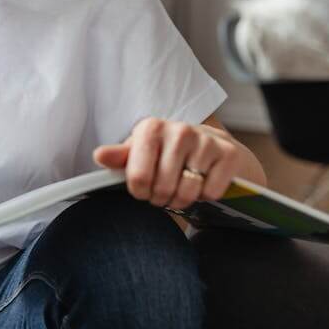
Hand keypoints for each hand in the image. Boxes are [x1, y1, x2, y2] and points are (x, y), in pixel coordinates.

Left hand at [92, 117, 241, 210]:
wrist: (212, 146)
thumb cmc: (167, 152)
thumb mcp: (140, 152)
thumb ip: (120, 157)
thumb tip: (99, 155)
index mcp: (150, 128)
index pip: (138, 178)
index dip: (140, 192)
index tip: (143, 189)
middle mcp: (179, 130)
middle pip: (162, 188)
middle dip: (161, 198)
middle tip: (164, 192)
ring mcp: (206, 140)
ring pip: (187, 192)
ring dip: (182, 200)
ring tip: (180, 189)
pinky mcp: (229, 153)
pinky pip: (211, 192)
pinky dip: (206, 196)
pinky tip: (203, 183)